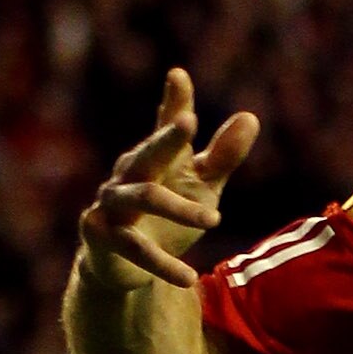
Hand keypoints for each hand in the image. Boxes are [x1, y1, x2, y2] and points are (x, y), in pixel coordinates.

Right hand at [78, 66, 259, 291]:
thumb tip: (250, 117)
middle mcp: (127, 175)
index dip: (173, 105)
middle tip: (189, 121)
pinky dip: (163, 264)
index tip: (179, 76)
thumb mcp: (200, 187)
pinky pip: (134, 249)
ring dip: (180, 208)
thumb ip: (222, 157)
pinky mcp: (102, 237)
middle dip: (166, 137)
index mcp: (152, 158)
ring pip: (144, 197)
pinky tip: (189, 277)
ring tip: (216, 220)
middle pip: (148, 153)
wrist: (123, 266)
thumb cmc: (166, 215)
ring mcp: (111, 205)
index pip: (165, 127)